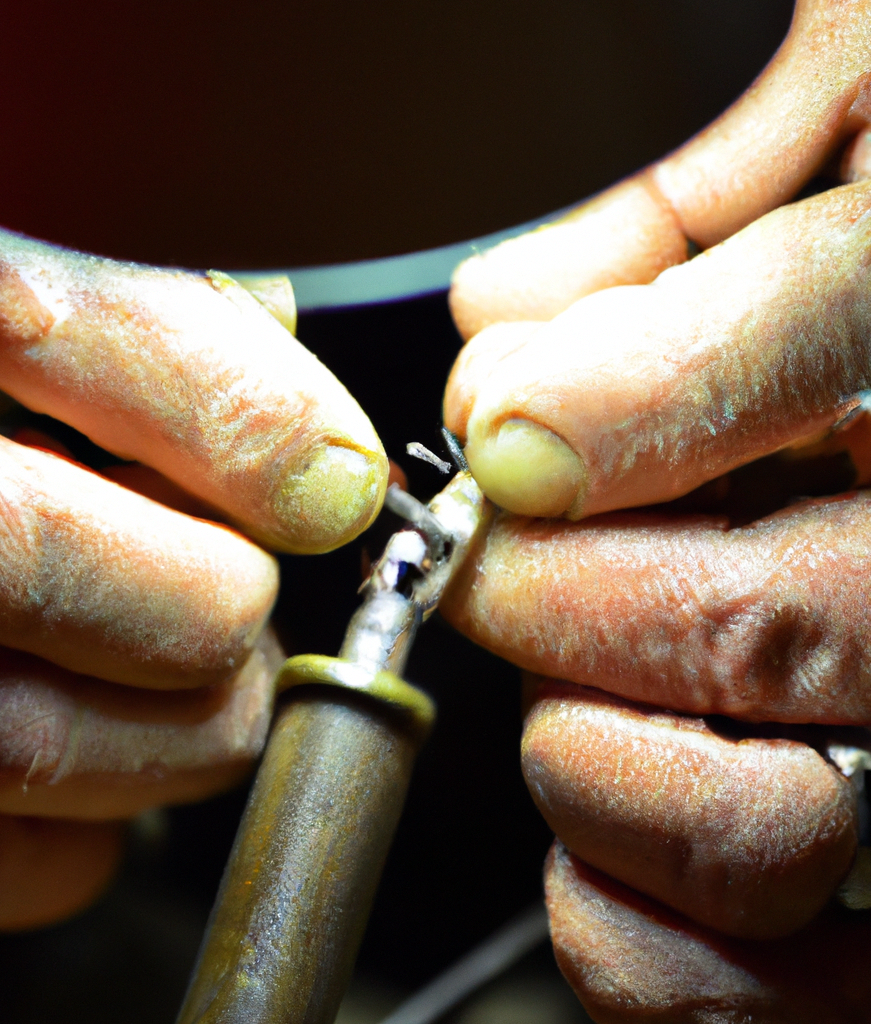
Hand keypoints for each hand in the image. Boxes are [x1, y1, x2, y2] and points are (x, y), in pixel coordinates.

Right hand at [0, 99, 386, 935]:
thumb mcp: (31, 237)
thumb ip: (164, 298)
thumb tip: (312, 451)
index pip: (53, 321)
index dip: (237, 420)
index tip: (330, 477)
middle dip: (200, 597)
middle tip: (251, 593)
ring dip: (168, 733)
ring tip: (205, 680)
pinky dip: (72, 845)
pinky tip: (113, 762)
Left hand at [443, 1, 870, 1017]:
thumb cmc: (870, 245)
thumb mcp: (842, 127)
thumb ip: (682, 219)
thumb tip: (506, 318)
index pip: (835, 325)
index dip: (636, 386)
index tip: (501, 423)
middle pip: (764, 620)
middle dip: (558, 597)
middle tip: (493, 565)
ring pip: (763, 822)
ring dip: (590, 762)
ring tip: (558, 702)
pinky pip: (765, 985)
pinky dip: (630, 936)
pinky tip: (598, 826)